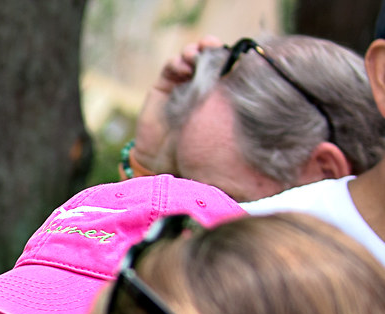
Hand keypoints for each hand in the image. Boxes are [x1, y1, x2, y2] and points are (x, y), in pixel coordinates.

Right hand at [133, 36, 222, 174]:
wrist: (163, 163)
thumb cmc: (195, 150)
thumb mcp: (218, 127)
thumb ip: (230, 108)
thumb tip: (255, 88)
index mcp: (217, 90)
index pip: (226, 64)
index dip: (229, 54)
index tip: (234, 52)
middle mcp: (200, 82)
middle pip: (207, 55)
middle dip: (210, 46)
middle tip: (213, 46)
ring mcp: (180, 82)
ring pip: (189, 56)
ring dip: (193, 50)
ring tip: (196, 54)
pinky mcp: (162, 85)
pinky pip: (171, 66)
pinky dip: (177, 62)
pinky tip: (183, 66)